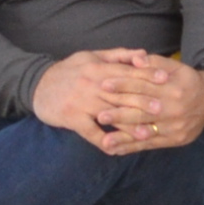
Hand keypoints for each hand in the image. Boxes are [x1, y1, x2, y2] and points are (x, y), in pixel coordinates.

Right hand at [30, 51, 165, 155]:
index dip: (147, 74)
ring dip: (129, 125)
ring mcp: (81, 102)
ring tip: (148, 133)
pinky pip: (90, 132)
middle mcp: (91, 84)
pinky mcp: (72, 118)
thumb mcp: (92, 56)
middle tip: (164, 109)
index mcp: (98, 68)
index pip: (127, 71)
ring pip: (110, 114)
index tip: (166, 79)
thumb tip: (144, 54)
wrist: (37, 85)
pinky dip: (103, 141)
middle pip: (121, 94)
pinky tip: (116, 150)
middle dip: (143, 101)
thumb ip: (119, 55)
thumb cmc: (70, 70)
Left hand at [94, 55, 203, 152]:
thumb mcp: (174, 67)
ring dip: (124, 137)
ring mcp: (174, 128)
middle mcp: (174, 110)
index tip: (104, 85)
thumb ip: (154, 63)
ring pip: (145, 132)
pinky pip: (150, 145)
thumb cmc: (186, 80)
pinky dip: (132, 148)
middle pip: (143, 112)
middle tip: (100, 116)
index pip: (143, 87)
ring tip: (106, 140)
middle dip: (120, 115)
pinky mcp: (174, 140)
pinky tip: (117, 150)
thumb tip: (134, 59)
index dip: (123, 85)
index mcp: (172, 89)